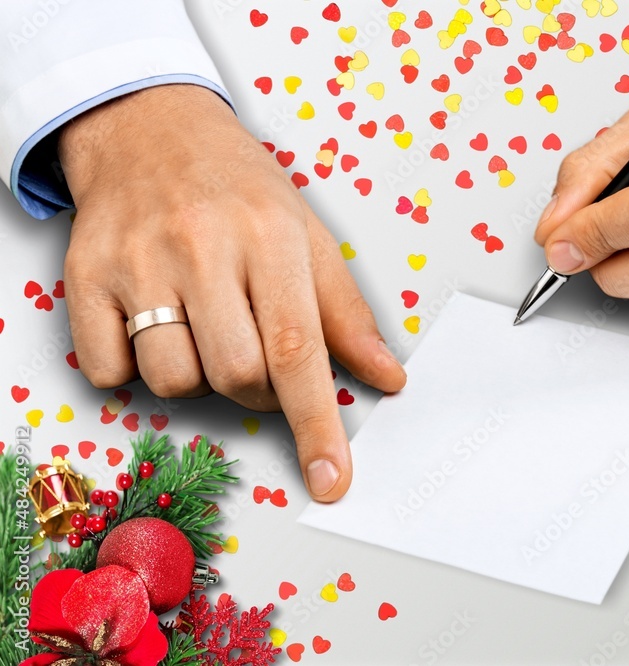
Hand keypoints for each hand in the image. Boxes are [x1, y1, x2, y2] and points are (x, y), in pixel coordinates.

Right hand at [59, 84, 405, 500]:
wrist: (151, 128)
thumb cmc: (239, 189)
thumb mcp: (308, 236)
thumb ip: (346, 314)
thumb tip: (386, 378)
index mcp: (270, 238)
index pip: (298, 349)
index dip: (317, 424)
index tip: (331, 480)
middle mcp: (202, 247)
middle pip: (236, 376)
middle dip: (256, 388)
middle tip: (255, 349)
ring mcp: (137, 261)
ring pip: (172, 381)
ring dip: (196, 375)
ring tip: (202, 326)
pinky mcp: (84, 276)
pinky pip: (108, 370)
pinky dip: (133, 367)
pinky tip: (151, 322)